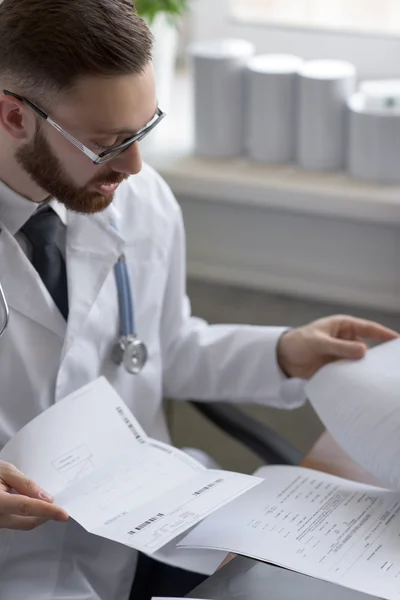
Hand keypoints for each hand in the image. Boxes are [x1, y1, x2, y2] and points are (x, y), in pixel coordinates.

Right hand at [0, 460, 67, 529]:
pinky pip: (16, 522)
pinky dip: (27, 514)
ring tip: (40, 498)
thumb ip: (25, 484)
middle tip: (57, 502)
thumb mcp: (5, 470)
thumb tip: (46, 498)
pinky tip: (29, 501)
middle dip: (45, 514)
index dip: (47, 511)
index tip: (64, 515)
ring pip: (23, 524)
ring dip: (36, 514)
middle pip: (28, 521)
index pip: (27, 507)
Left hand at [277, 315, 398, 378]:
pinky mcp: (337, 368)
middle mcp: (345, 340)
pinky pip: (351, 372)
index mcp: (343, 326)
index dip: (384, 334)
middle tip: (394, 364)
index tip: (398, 340)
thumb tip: (364, 350)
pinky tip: (365, 386)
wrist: (282, 358)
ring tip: (383, 378)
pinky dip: (357, 378)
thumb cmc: (298, 342)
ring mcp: (342, 355)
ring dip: (368, 368)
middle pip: (369, 346)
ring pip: (361, 361)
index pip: (368, 328)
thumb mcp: (318, 343)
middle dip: (380, 354)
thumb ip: (339, 347)